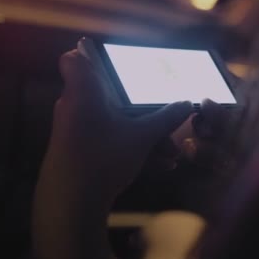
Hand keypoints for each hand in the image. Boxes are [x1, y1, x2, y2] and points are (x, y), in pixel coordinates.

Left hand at [40, 50, 193, 201]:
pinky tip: (161, 166)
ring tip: (172, 153)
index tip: (116, 61)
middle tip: (167, 116)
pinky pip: (110, 139)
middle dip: (143, 109)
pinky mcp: (79, 151)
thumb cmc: (103, 157)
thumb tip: (187, 102)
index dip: (91, 54)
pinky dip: (133, 147)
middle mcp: (77, 106)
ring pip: (115, 122)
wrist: (70, 204)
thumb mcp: (142, 137)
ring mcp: (76, 130)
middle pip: (110, 96)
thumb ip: (166, 118)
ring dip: (145, 134)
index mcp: (84, 92)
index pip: (75, 59)